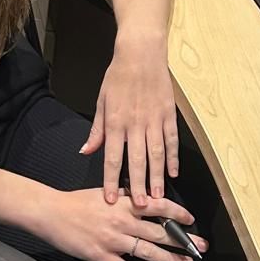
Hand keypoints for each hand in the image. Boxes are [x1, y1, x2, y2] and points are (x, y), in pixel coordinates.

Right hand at [32, 187, 207, 260]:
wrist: (51, 213)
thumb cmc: (76, 202)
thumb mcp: (105, 191)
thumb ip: (125, 195)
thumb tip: (143, 196)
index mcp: (124, 203)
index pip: (159, 206)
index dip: (178, 214)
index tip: (191, 220)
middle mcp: (123, 221)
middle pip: (160, 232)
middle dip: (183, 241)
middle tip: (201, 247)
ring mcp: (113, 240)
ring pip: (148, 252)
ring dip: (170, 260)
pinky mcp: (102, 256)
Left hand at [80, 35, 177, 206]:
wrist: (141, 53)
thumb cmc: (118, 77)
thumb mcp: (101, 101)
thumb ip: (97, 130)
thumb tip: (86, 151)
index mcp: (116, 122)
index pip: (112, 157)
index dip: (111, 180)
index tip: (110, 199)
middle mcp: (135, 124)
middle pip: (137, 160)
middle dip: (138, 185)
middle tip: (140, 207)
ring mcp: (154, 120)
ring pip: (157, 154)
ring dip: (157, 177)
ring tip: (157, 197)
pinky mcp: (169, 115)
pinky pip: (172, 141)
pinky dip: (173, 158)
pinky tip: (173, 173)